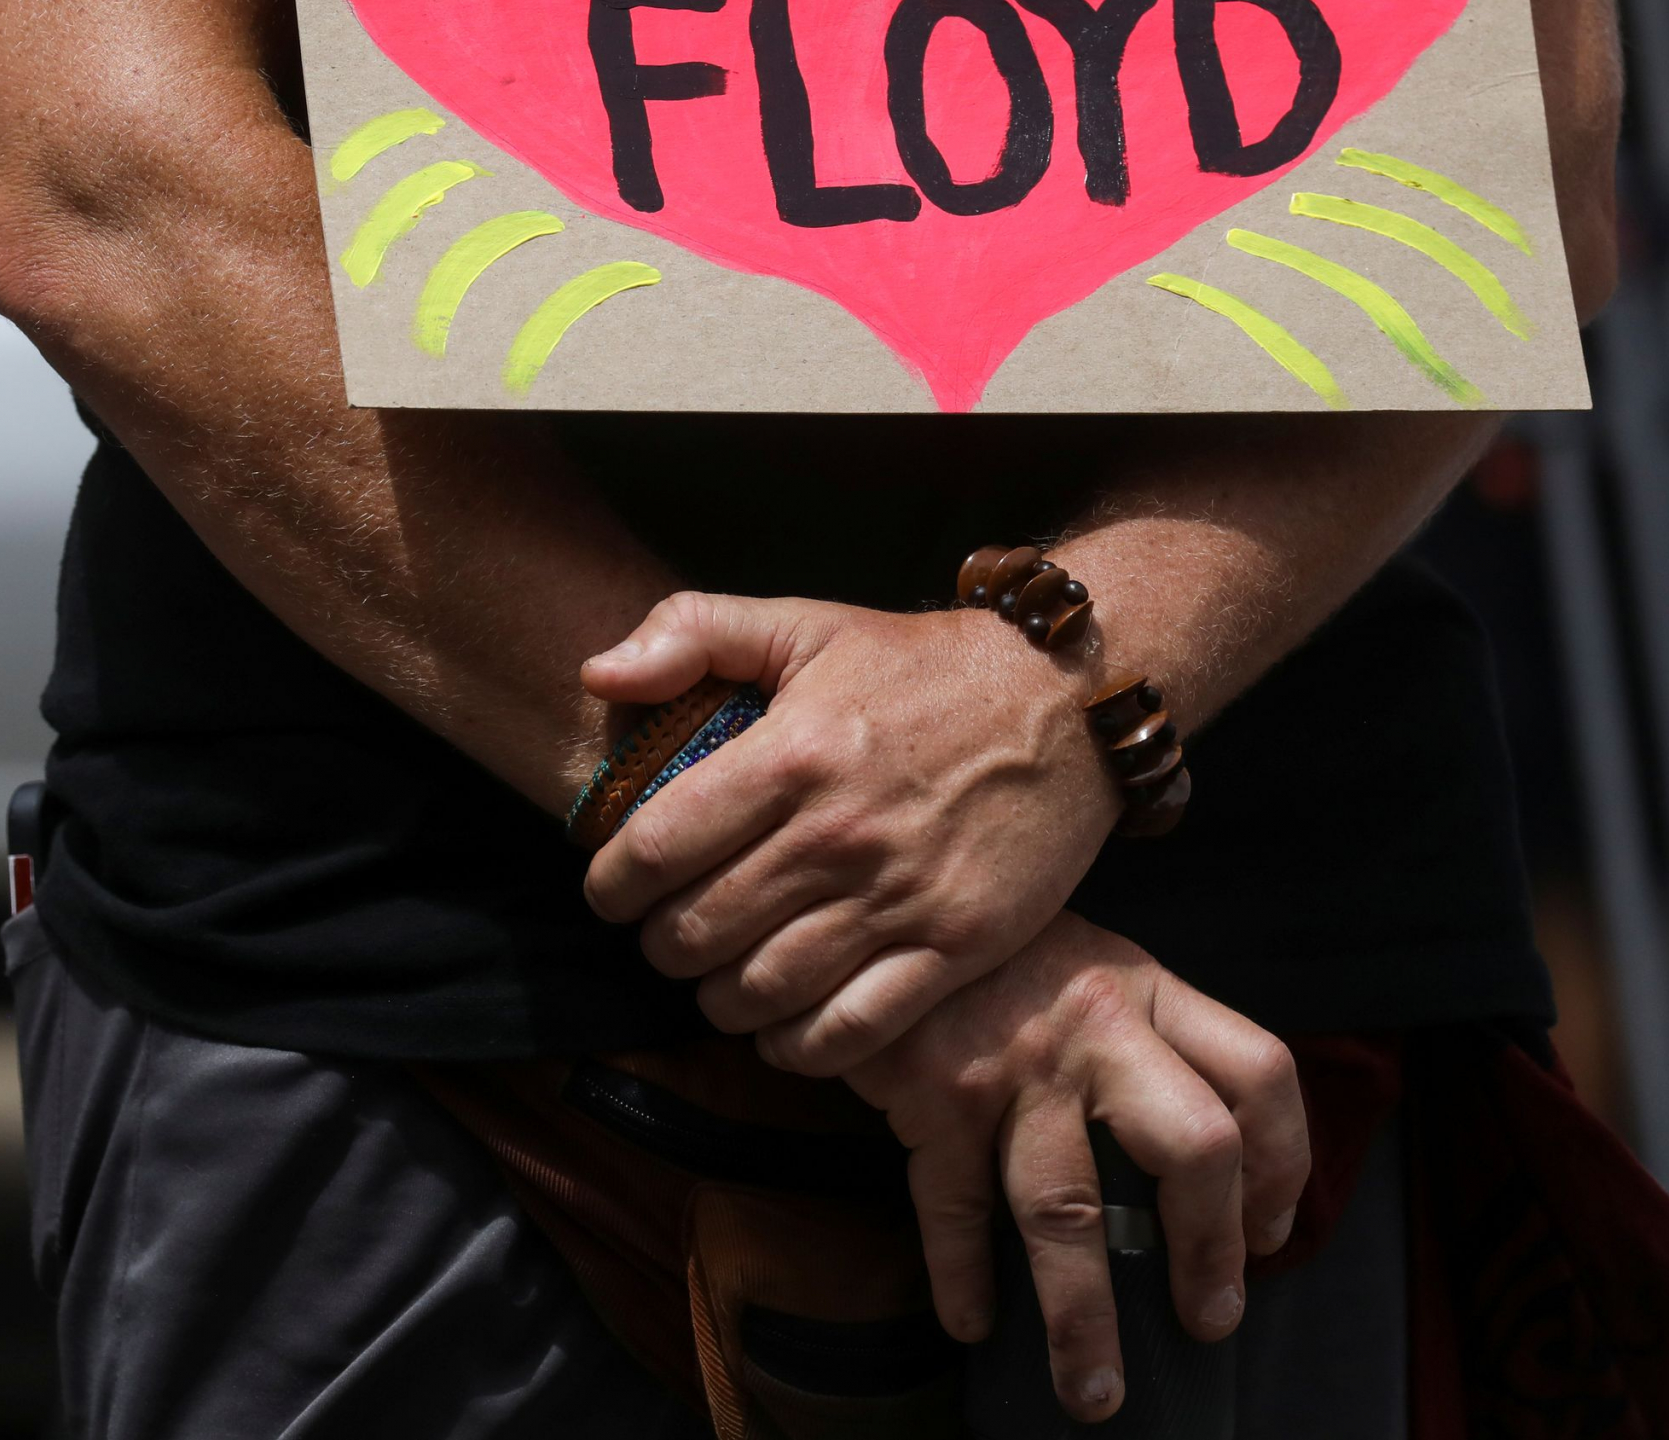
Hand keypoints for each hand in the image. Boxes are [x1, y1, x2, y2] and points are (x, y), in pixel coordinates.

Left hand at [582, 591, 1115, 1069]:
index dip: (610, 885)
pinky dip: (797, 1046)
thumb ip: (689, 632)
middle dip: (660, 945)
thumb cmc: (922, 663)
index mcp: (788, 755)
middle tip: (664, 935)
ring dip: (717, 1000)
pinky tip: (779, 1027)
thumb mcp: (803, 622)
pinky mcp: (957, 947)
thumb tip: (598, 676)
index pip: (654, 848)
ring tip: (714, 979)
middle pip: (698, 931)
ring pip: (764, 990)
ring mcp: (900, 899)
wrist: (1071, 696)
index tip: (609, 892)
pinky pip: (852, 1031)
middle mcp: (836, 836)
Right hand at [845, 913, 1308, 1424]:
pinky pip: (958, 1209)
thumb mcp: (1085, 966)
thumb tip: (1205, 1166)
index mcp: (1145, 990)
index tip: (1271, 1235)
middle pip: (1195, 1148)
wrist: (873, 904)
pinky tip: (971, 1321)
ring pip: (1070, 1209)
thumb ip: (1142, 1036)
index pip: (1260, 1074)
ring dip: (1083, 1317)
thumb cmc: (992, 952)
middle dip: (1209, 1253)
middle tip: (1208, 1319)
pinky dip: (964, 1277)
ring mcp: (1014, 1063)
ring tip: (1093, 1391)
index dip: (1286, 1166)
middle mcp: (1095, 1025)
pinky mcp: (933, 1092)